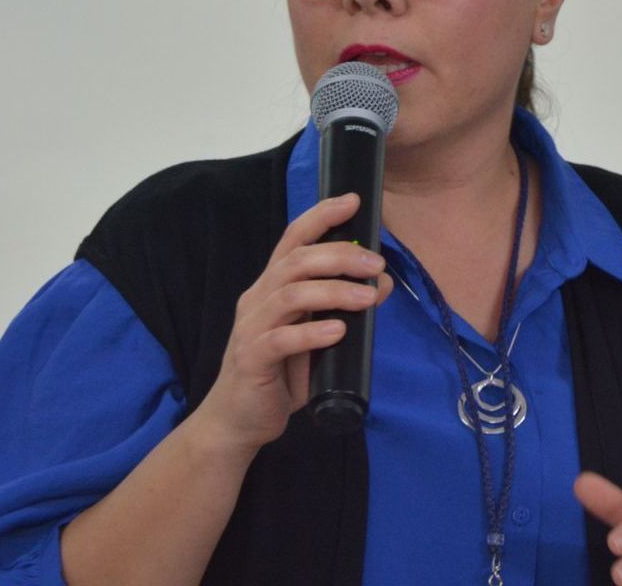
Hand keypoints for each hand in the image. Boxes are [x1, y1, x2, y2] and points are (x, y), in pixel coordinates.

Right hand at [193, 193, 391, 452]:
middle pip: (295, 261)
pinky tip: (338, 332)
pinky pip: (282, 339)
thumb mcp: (318, 336)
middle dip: (339, 255)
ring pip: (291, 294)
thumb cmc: (279, 374)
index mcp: (271, 287)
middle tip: (375, 262)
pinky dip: (312, 332)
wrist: (239, 420)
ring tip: (368, 297)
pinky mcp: (252, 359)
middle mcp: (258, 299)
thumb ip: (343, 309)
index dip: (320, 217)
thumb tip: (382, 281)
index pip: (292, 240)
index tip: (353, 201)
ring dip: (334, 291)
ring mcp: (252, 328)